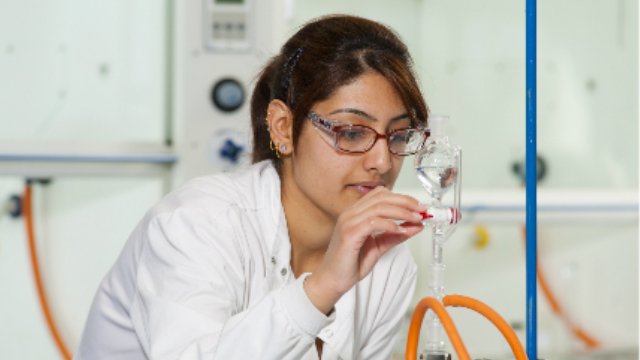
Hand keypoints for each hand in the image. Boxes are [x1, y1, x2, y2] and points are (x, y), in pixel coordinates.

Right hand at [304, 187, 424, 313]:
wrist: (332, 281)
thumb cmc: (350, 264)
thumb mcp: (378, 247)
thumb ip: (395, 236)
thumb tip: (415, 226)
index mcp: (356, 213)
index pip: (381, 195)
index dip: (402, 198)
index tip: (418, 207)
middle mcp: (351, 213)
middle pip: (382, 197)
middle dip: (405, 202)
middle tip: (422, 210)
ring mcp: (348, 222)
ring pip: (379, 207)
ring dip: (401, 212)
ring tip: (415, 219)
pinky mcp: (349, 234)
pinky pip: (373, 223)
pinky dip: (390, 225)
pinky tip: (400, 231)